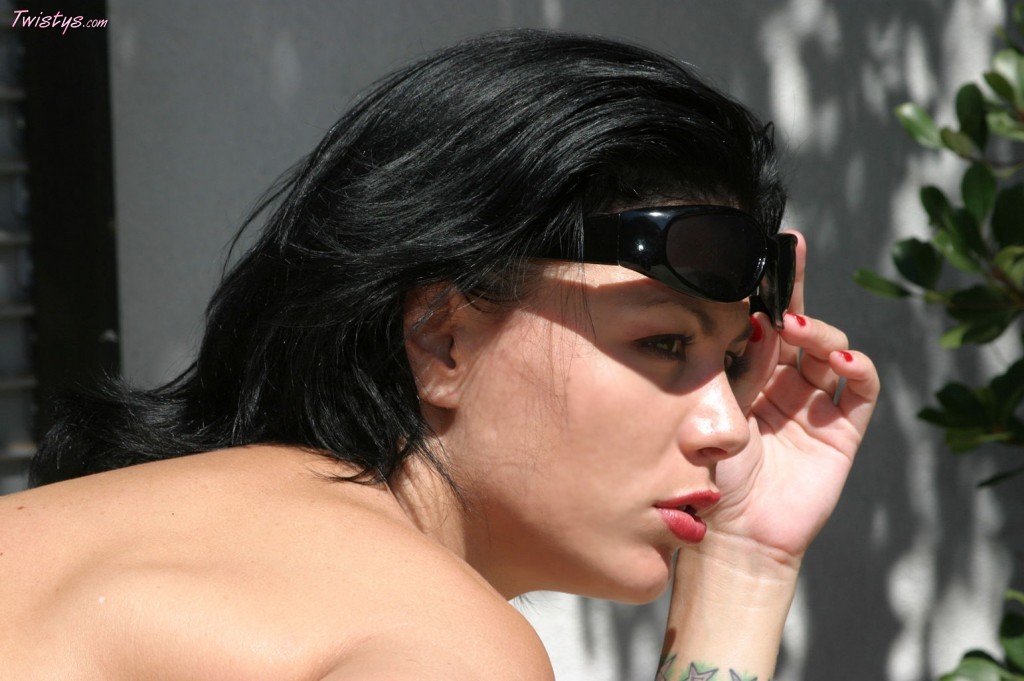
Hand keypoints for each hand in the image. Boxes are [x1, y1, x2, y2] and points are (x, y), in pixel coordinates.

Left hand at [700, 231, 879, 567]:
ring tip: (796, 328)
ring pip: (829, 349)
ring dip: (817, 332)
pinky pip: (860, 388)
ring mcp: (814, 406)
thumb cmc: (707, 477)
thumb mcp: (712, 409)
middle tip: (791, 252)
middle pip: (797, 326)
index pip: (760, 324)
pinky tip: (840, 359)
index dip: (762, 290)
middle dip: (794, 288)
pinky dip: (857, 367)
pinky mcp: (842, 430)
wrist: (731, 537)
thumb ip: (734, 364)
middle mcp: (781, 385)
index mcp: (745, 378)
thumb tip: (748, 314)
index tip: (754, 253)